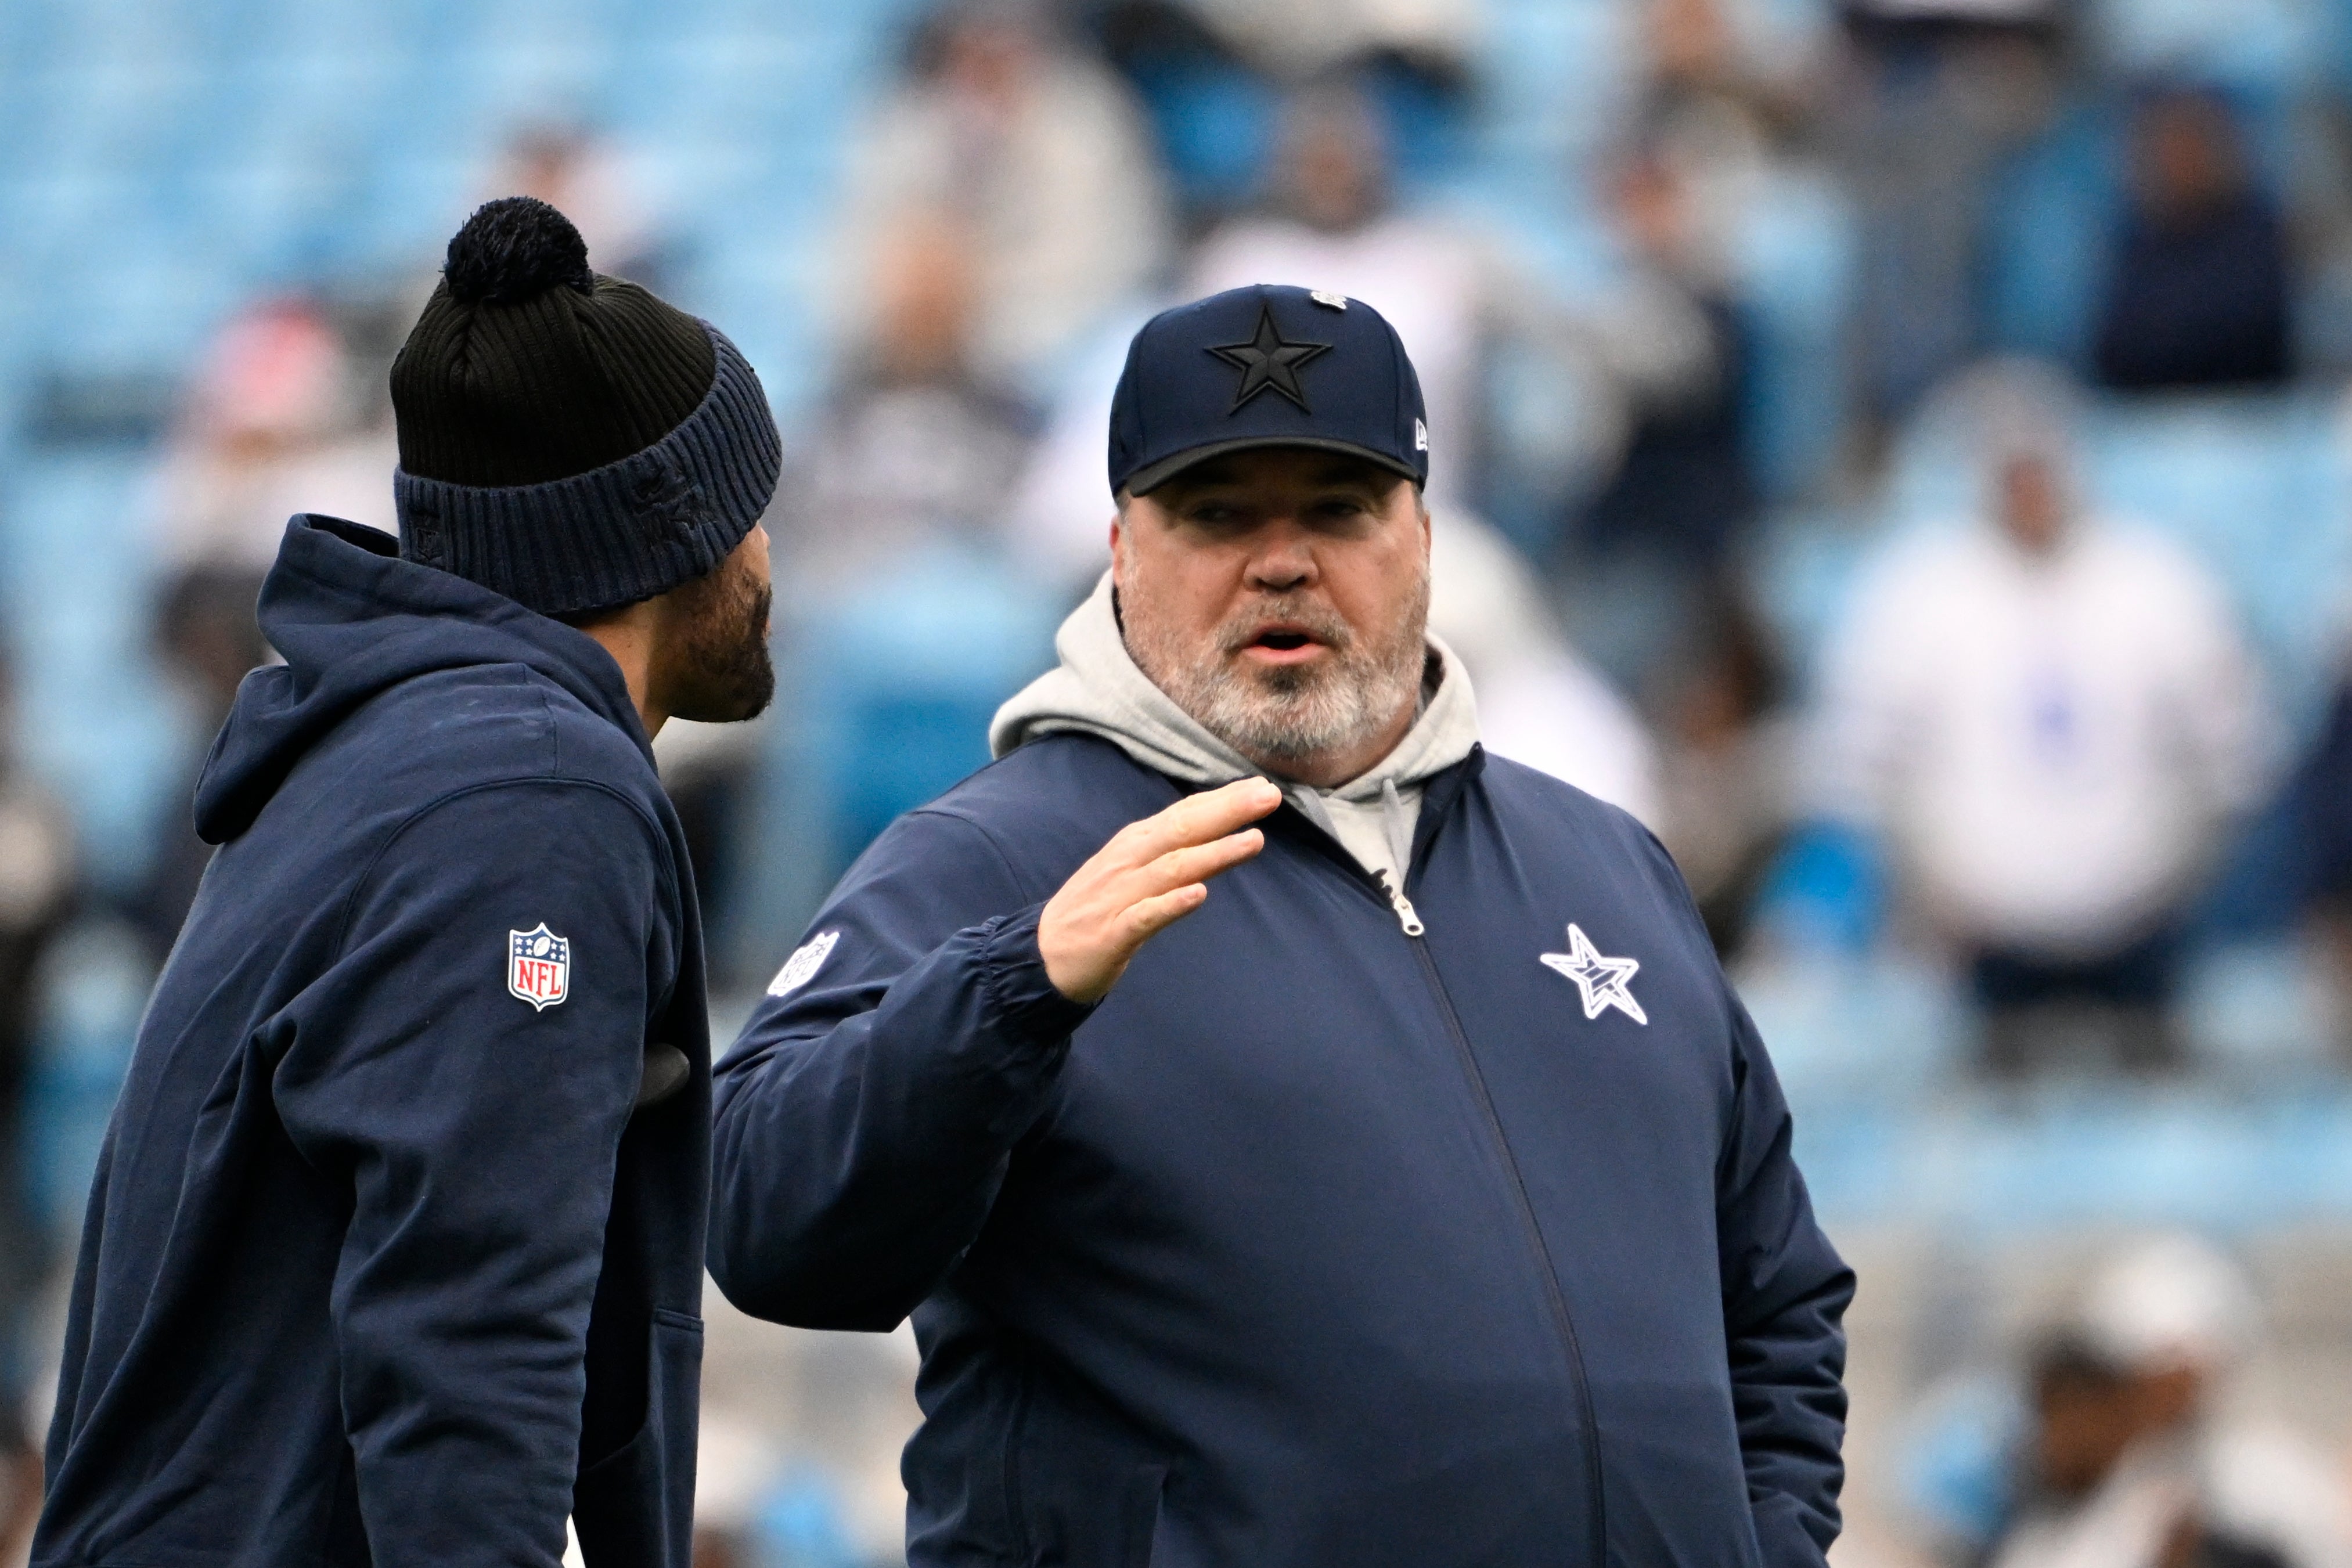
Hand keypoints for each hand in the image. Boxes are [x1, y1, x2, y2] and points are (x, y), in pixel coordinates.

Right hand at [1039, 778, 1281, 1003]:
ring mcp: (1119, 897)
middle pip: (1182, 831)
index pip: (1183, 814)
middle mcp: (1128, 863)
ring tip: (1253, 841)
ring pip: (1171, 870)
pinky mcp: (1111, 933)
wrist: (1042, 956)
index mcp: (1135, 845)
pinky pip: (1144, 917)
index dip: (1222, 800)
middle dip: (1227, 812)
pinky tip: (1198, 896)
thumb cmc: (1096, 910)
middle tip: (1269, 796)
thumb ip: (1170, 850)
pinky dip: (1170, 904)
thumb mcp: (1132, 870)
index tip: (1262, 786)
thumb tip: (1215, 826)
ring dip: (1212, 854)